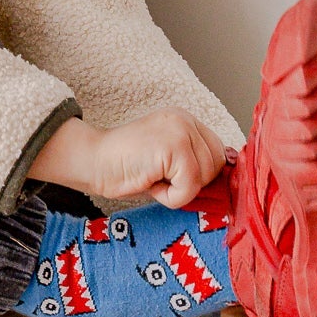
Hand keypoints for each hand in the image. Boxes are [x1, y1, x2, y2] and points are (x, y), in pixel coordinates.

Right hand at [30, 109, 228, 211]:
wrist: (91, 161)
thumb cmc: (124, 167)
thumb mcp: (166, 161)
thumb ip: (192, 163)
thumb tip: (225, 182)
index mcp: (184, 120)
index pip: (217, 151)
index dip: (202, 174)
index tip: (175, 181)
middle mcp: (185, 119)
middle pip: (216, 164)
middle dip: (192, 182)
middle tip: (161, 180)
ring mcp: (180, 130)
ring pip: (205, 177)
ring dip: (180, 191)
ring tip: (153, 180)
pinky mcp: (174, 146)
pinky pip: (190, 186)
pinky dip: (172, 196)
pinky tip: (151, 184)